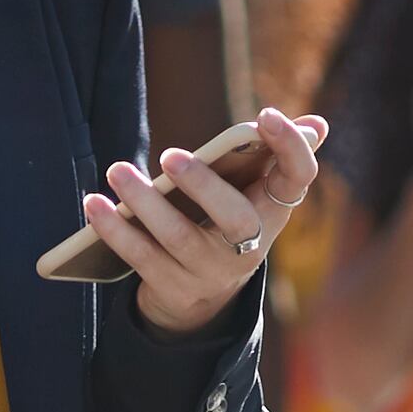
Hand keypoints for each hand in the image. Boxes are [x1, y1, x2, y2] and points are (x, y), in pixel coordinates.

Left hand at [89, 108, 327, 336]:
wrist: (203, 296)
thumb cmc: (229, 221)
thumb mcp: (254, 192)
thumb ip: (277, 155)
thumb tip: (318, 124)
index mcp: (275, 211)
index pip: (298, 178)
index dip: (290, 147)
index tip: (266, 115)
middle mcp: (249, 246)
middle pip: (234, 219)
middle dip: (203, 186)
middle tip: (170, 155)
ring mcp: (211, 272)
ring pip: (178, 239)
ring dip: (144, 204)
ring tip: (117, 171)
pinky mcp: (174, 288)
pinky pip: (141, 259)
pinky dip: (115, 231)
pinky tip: (94, 205)